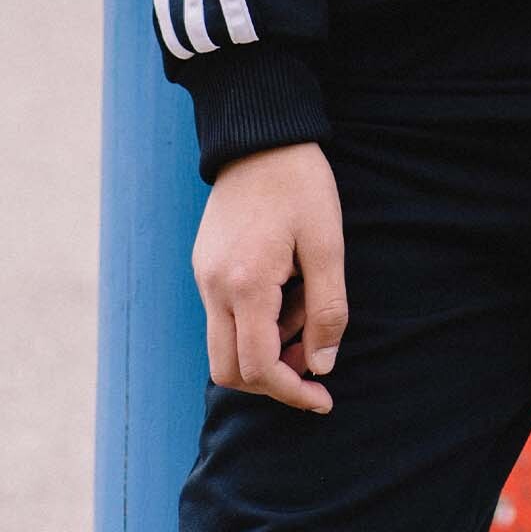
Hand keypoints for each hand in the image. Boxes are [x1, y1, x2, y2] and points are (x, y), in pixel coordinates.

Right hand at [191, 140, 348, 412]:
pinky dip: (256, 320)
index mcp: (245, 284)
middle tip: (313, 354)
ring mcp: (204, 276)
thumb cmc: (299, 184)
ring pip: (225, 344)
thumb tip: (323, 365)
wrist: (260, 134)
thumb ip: (327, 309)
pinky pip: (224, 315)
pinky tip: (288, 284)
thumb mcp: (327, 243)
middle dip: (273, 377)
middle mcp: (214, 287)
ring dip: (267, 344)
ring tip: (305, 297)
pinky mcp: (204, 265)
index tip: (323, 397)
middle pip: (230, 370)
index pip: (258, 369)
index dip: (291, 391)